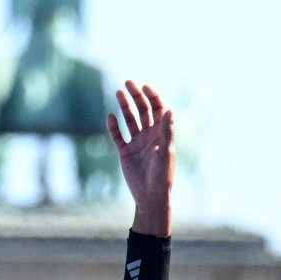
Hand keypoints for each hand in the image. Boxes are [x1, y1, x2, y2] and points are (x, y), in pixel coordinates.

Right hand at [107, 79, 174, 234]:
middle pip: (143, 110)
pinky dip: (113, 126)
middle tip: (128, 83)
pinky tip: (110, 117)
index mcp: (162, 134)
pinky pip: (117, 135)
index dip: (152, 96)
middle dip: (136, 96)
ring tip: (118, 92)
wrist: (150, 197)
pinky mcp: (125, 152)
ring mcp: (137, 143)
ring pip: (129, 119)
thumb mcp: (165, 152)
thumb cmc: (162, 176)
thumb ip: (167, 131)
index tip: (144, 86)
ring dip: (125, 106)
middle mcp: (149, 136)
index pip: (158, 109)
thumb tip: (170, 109)